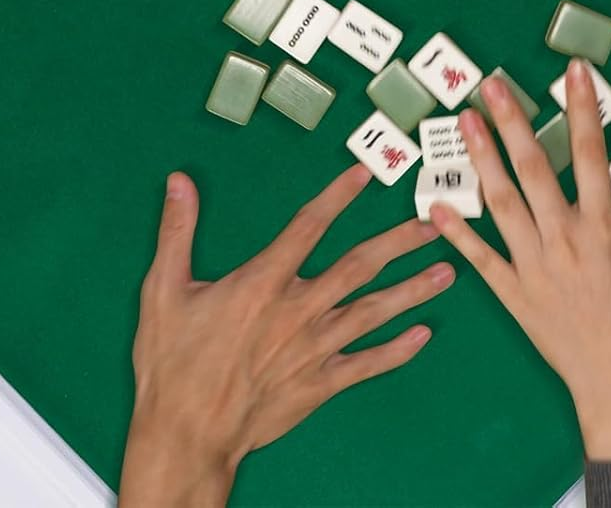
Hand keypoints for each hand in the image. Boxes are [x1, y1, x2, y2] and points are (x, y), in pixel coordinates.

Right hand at [119, 166, 450, 506]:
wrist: (187, 434)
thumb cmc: (172, 363)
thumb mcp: (163, 289)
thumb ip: (177, 231)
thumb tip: (179, 181)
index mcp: (262, 282)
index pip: (308, 226)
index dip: (336, 197)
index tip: (364, 175)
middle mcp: (297, 310)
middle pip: (358, 267)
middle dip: (398, 243)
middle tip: (433, 224)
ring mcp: (314, 349)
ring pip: (373, 312)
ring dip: (412, 291)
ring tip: (447, 272)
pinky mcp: (319, 385)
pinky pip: (367, 364)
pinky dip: (397, 351)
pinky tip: (423, 336)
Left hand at [431, 61, 610, 460]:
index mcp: (605, 228)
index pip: (592, 155)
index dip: (582, 109)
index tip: (572, 73)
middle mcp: (566, 240)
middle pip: (536, 169)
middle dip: (514, 122)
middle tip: (492, 84)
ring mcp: (536, 267)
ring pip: (503, 203)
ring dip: (482, 161)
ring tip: (465, 123)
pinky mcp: (514, 295)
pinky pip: (480, 258)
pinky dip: (457, 232)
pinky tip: (434, 205)